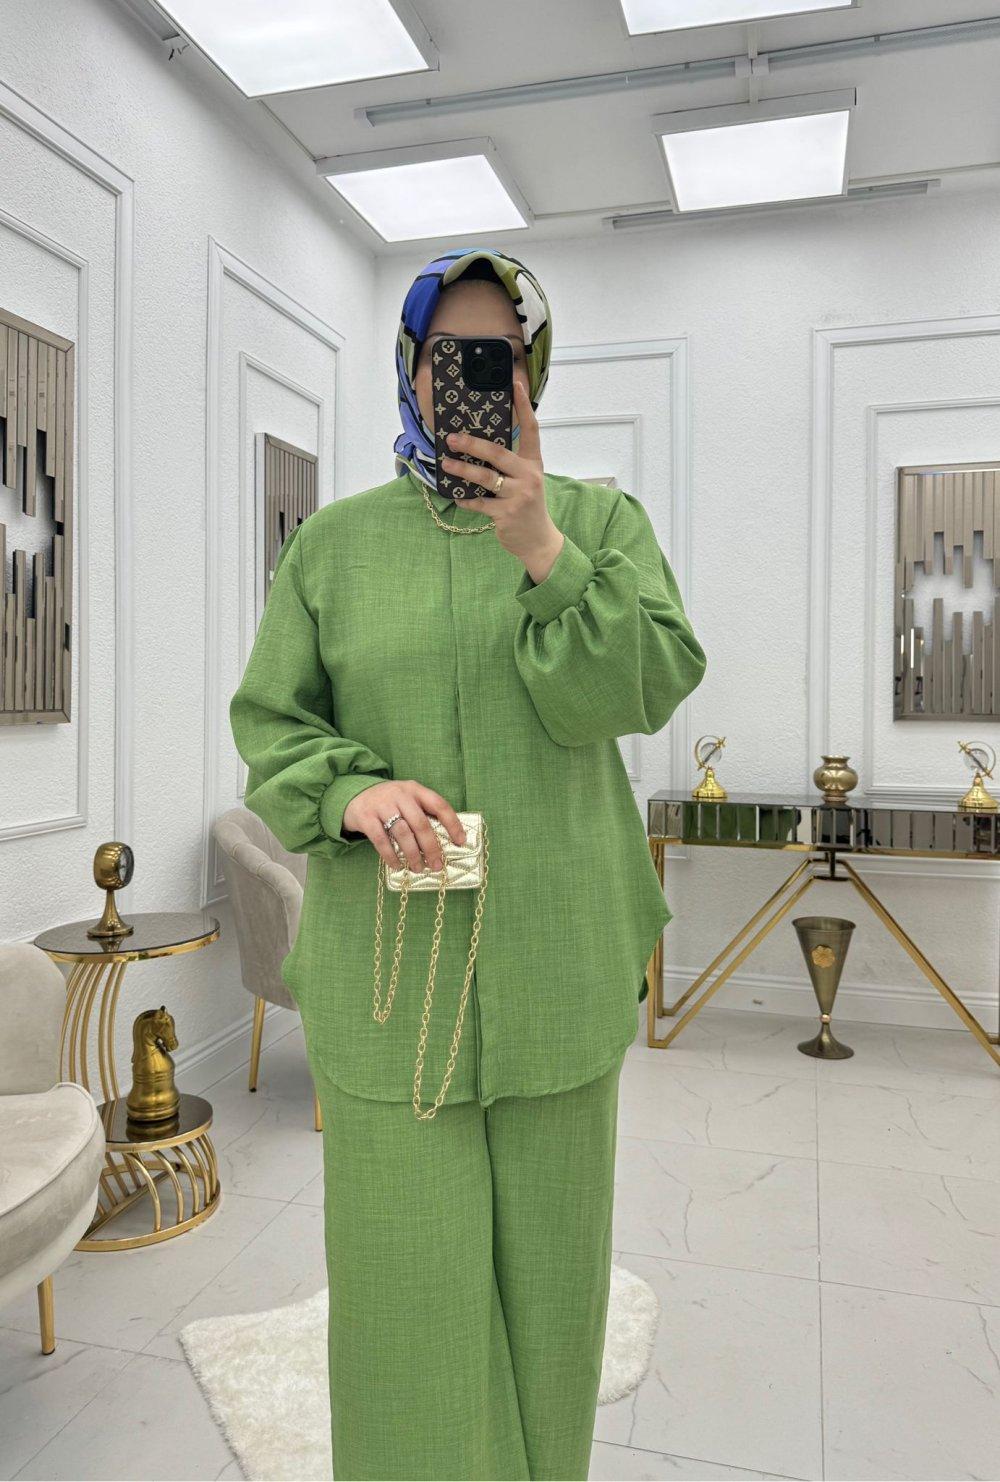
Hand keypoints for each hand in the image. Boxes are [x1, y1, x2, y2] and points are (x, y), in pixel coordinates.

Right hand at [342, 780, 466, 871]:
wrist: (354, 795)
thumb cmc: (389, 802)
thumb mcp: (407, 799)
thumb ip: (422, 812)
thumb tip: (445, 840)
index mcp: (415, 789)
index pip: (439, 804)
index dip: (452, 823)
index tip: (460, 841)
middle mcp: (400, 794)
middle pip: (421, 823)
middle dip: (432, 847)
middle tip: (437, 865)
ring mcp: (382, 805)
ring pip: (403, 833)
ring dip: (413, 854)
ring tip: (418, 868)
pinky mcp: (366, 817)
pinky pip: (381, 840)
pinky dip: (391, 856)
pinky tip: (397, 866)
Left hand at [441, 376, 564, 581]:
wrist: (538, 540)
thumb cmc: (527, 506)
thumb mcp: (526, 481)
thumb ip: (510, 465)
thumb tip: (478, 447)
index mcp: (533, 464)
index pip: (531, 429)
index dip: (523, 406)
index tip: (513, 384)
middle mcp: (528, 476)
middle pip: (498, 453)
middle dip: (472, 444)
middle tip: (452, 438)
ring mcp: (518, 496)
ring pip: (485, 478)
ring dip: (462, 470)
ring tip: (445, 464)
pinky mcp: (506, 514)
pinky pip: (479, 503)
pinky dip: (465, 499)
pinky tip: (455, 495)